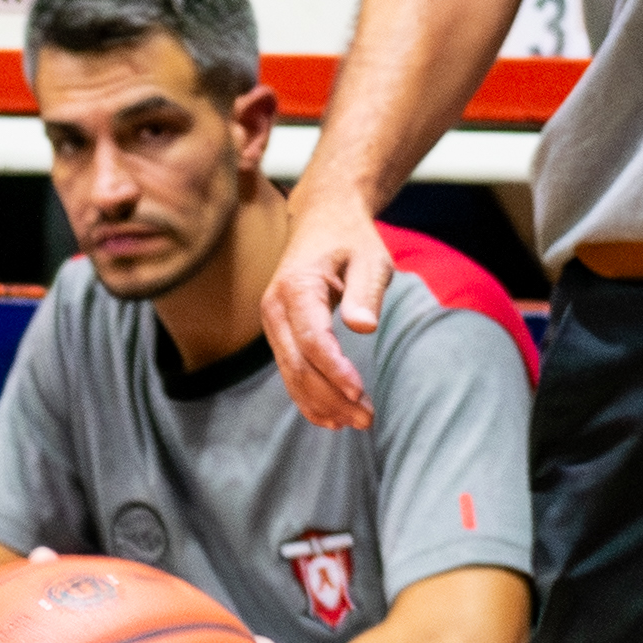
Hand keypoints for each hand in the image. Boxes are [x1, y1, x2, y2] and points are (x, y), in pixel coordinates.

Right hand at [259, 191, 392, 429]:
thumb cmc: (351, 238)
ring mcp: (272, 323)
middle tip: (367, 419)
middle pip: (298, 366)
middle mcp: (274, 308)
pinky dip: (307, 398)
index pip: (312, 340)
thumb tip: (363, 328)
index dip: (335, 370)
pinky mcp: (279, 333)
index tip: (360, 392)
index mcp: (296, 287)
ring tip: (356, 422)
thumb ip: (364, 292)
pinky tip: (330, 418)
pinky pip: (289, 372)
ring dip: (321, 403)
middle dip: (331, 397)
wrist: (322, 219)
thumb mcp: (369, 257)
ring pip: (291, 375)